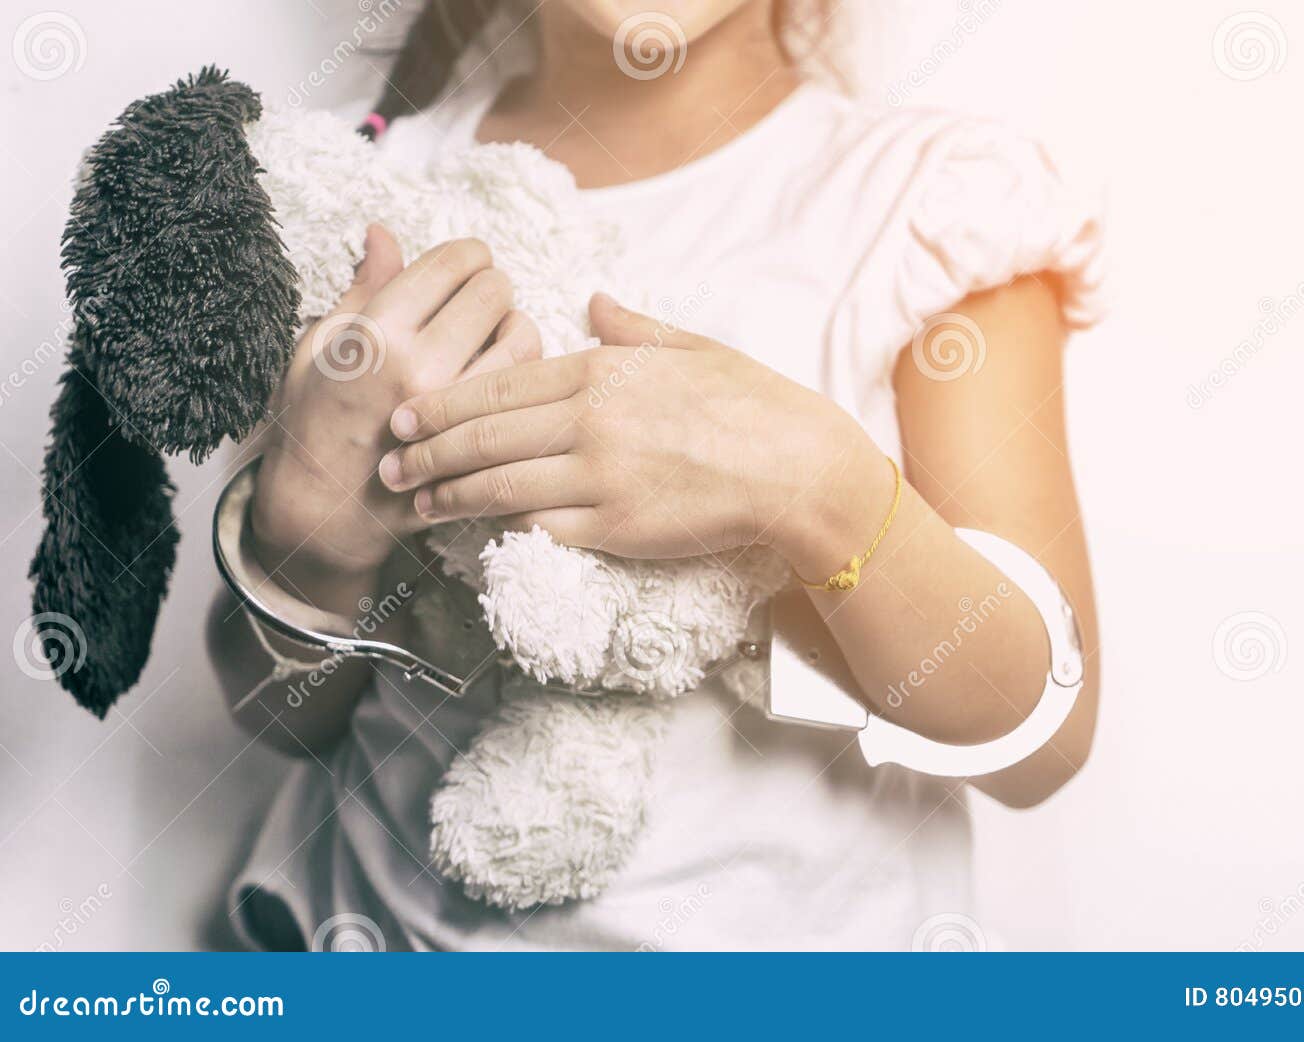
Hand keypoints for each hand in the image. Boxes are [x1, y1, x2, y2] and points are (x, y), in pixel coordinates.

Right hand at [249, 226, 539, 602]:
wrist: (325, 510)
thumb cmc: (316, 420)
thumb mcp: (322, 345)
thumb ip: (364, 288)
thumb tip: (384, 232)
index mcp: (376, 333)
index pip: (452, 262)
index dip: (468, 255)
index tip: (466, 267)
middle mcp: (419, 366)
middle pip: (495, 290)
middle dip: (492, 287)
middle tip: (481, 301)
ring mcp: (456, 409)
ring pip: (525, 335)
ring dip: (515, 326)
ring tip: (495, 336)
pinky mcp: (480, 441)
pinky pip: (529, 387)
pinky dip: (526, 371)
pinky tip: (504, 374)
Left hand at [378, 293, 884, 566]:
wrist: (795, 467)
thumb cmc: (750, 402)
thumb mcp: (690, 346)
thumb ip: (631, 327)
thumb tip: (594, 301)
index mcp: (603, 370)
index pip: (501, 384)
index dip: (445, 403)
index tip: (411, 414)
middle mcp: (591, 420)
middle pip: (484, 436)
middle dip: (428, 451)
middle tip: (390, 463)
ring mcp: (600, 477)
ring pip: (499, 485)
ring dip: (448, 494)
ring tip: (416, 502)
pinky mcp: (616, 528)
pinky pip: (542, 526)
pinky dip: (504, 526)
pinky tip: (480, 528)